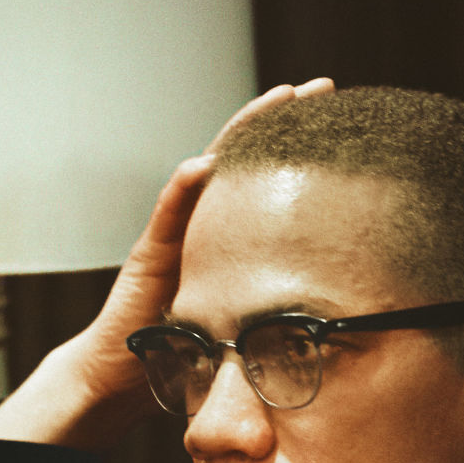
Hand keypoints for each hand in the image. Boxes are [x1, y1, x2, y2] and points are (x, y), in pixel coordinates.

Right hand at [0, 78, 334, 447]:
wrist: (124, 375)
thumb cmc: (186, 352)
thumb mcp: (246, 318)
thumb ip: (277, 301)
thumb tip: (339, 309)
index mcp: (227, 234)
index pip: (267, 177)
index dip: (299, 148)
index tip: (339, 118)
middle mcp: (201, 222)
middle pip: (244, 157)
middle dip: (282, 119)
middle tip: (322, 87)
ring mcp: (173, 232)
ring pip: (208, 169)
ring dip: (240, 133)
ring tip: (276, 100)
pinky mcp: (148, 253)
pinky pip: (167, 213)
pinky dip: (183, 186)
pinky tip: (203, 163)